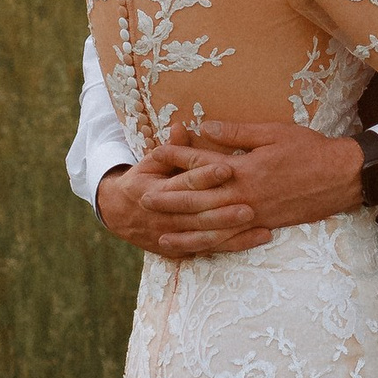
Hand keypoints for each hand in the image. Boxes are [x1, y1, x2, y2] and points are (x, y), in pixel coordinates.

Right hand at [95, 143, 273, 258]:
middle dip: (223, 210)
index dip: (204, 175)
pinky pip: (210, 249)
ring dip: (232, 231)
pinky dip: (235, 245)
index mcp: (155, 189)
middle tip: (250, 204)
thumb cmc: (142, 181)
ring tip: (259, 223)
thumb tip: (182, 127)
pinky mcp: (180, 250)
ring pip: (204, 235)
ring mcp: (171, 235)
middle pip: (196, 212)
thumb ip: (172, 149)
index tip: (227, 168)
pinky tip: (258, 238)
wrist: (118, 215)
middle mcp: (162, 215)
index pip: (184, 182)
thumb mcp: (151, 162)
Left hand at [162, 121, 368, 237]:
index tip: (154, 155)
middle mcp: (244, 195)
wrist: (342, 177)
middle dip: (169, 199)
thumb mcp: (273, 132)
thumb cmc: (309, 149)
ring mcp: (253, 214)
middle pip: (199, 199)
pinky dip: (209, 244)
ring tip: (159, 232)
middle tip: (142, 200)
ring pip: (211, 226)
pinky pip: (230, 239)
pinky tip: (194, 247)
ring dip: (184, 230)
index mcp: (244, 169)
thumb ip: (236, 132)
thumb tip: (204, 126)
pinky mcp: (263, 226)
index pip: (202, 164)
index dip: (176, 158)